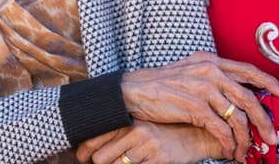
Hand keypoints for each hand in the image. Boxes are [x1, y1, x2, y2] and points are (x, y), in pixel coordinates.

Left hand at [76, 120, 225, 163]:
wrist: (196, 132)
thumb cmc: (163, 130)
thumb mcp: (138, 125)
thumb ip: (117, 132)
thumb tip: (89, 149)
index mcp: (124, 119)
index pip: (92, 137)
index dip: (83, 152)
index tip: (82, 157)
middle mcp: (132, 130)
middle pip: (100, 157)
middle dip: (98, 163)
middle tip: (96, 163)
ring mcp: (146, 146)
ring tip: (122, 161)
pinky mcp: (159, 159)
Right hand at [120, 51, 278, 160]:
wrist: (134, 91)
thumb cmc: (162, 85)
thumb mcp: (189, 73)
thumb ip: (213, 79)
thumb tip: (239, 93)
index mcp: (208, 61)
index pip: (246, 69)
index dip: (267, 81)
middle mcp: (207, 70)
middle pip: (247, 96)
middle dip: (263, 120)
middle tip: (269, 137)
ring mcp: (201, 87)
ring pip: (237, 116)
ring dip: (245, 138)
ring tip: (245, 150)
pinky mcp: (194, 106)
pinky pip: (221, 128)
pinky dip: (229, 143)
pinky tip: (229, 149)